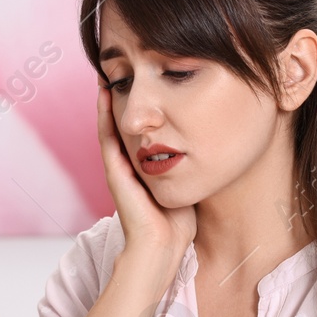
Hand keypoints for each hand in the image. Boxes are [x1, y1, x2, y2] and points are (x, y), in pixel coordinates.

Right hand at [96, 86, 195, 269]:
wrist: (162, 248)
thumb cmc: (179, 223)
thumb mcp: (188, 183)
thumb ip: (191, 164)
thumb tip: (213, 142)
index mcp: (144, 166)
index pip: (141, 128)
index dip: (141, 104)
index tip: (146, 79)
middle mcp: (128, 163)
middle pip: (124, 122)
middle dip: (123, 96)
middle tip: (121, 68)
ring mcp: (118, 166)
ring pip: (111, 124)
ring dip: (108, 98)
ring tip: (108, 71)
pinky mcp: (113, 171)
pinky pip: (106, 136)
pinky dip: (103, 114)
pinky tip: (104, 92)